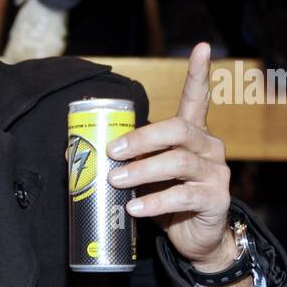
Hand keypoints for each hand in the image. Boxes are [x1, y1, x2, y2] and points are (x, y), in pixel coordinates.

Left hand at [107, 43, 236, 272]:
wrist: (196, 238)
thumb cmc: (166, 198)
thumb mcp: (143, 174)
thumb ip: (122, 160)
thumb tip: (71, 150)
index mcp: (192, 135)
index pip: (197, 99)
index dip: (199, 74)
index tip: (201, 48)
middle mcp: (208, 147)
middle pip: (178, 130)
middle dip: (141, 138)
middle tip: (112, 152)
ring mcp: (215, 173)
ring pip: (178, 162)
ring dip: (142, 170)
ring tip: (115, 180)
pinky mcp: (215, 199)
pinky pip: (182, 196)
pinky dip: (154, 201)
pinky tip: (134, 208)